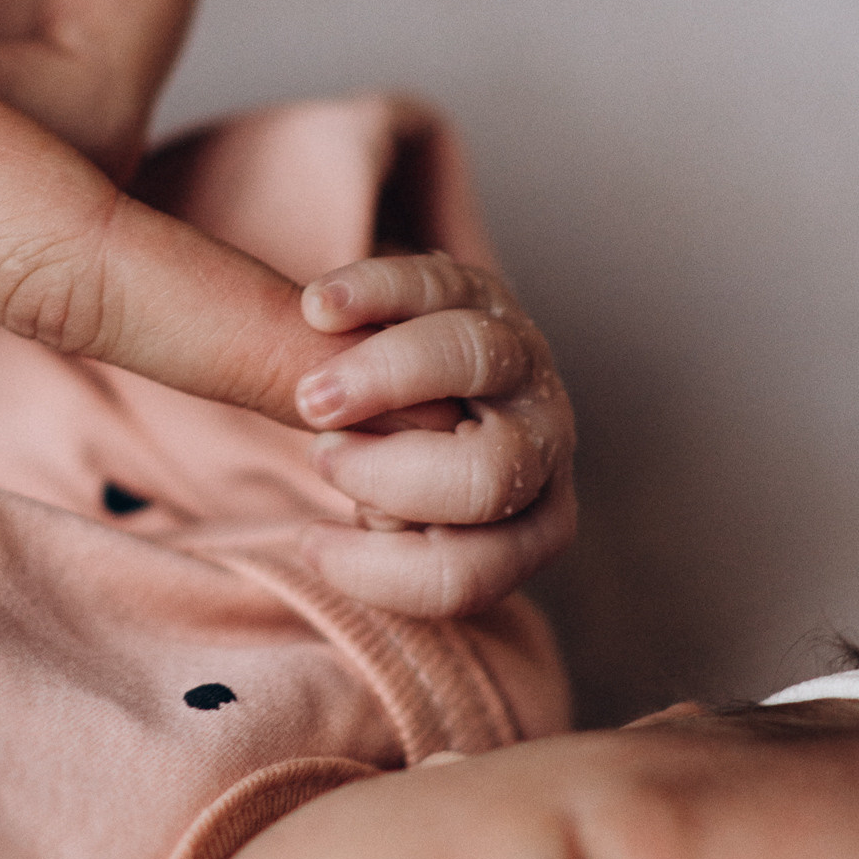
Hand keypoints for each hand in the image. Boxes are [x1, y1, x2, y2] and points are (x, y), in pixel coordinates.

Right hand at [287, 250, 576, 615]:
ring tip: (311, 397)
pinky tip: (319, 309)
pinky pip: (434, 281)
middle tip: (324, 459)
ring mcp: (524, 360)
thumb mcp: (396, 522)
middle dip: (389, 477)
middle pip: (487, 479)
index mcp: (535, 525)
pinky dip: (372, 291)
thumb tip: (357, 508)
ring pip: (470, 358)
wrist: (432, 396)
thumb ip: (387, 526)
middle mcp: (547, 445)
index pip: (466, 576)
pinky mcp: (483, 292)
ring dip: (382, 378)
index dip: (377, 571)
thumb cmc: (403, 480)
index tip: (312, 542)